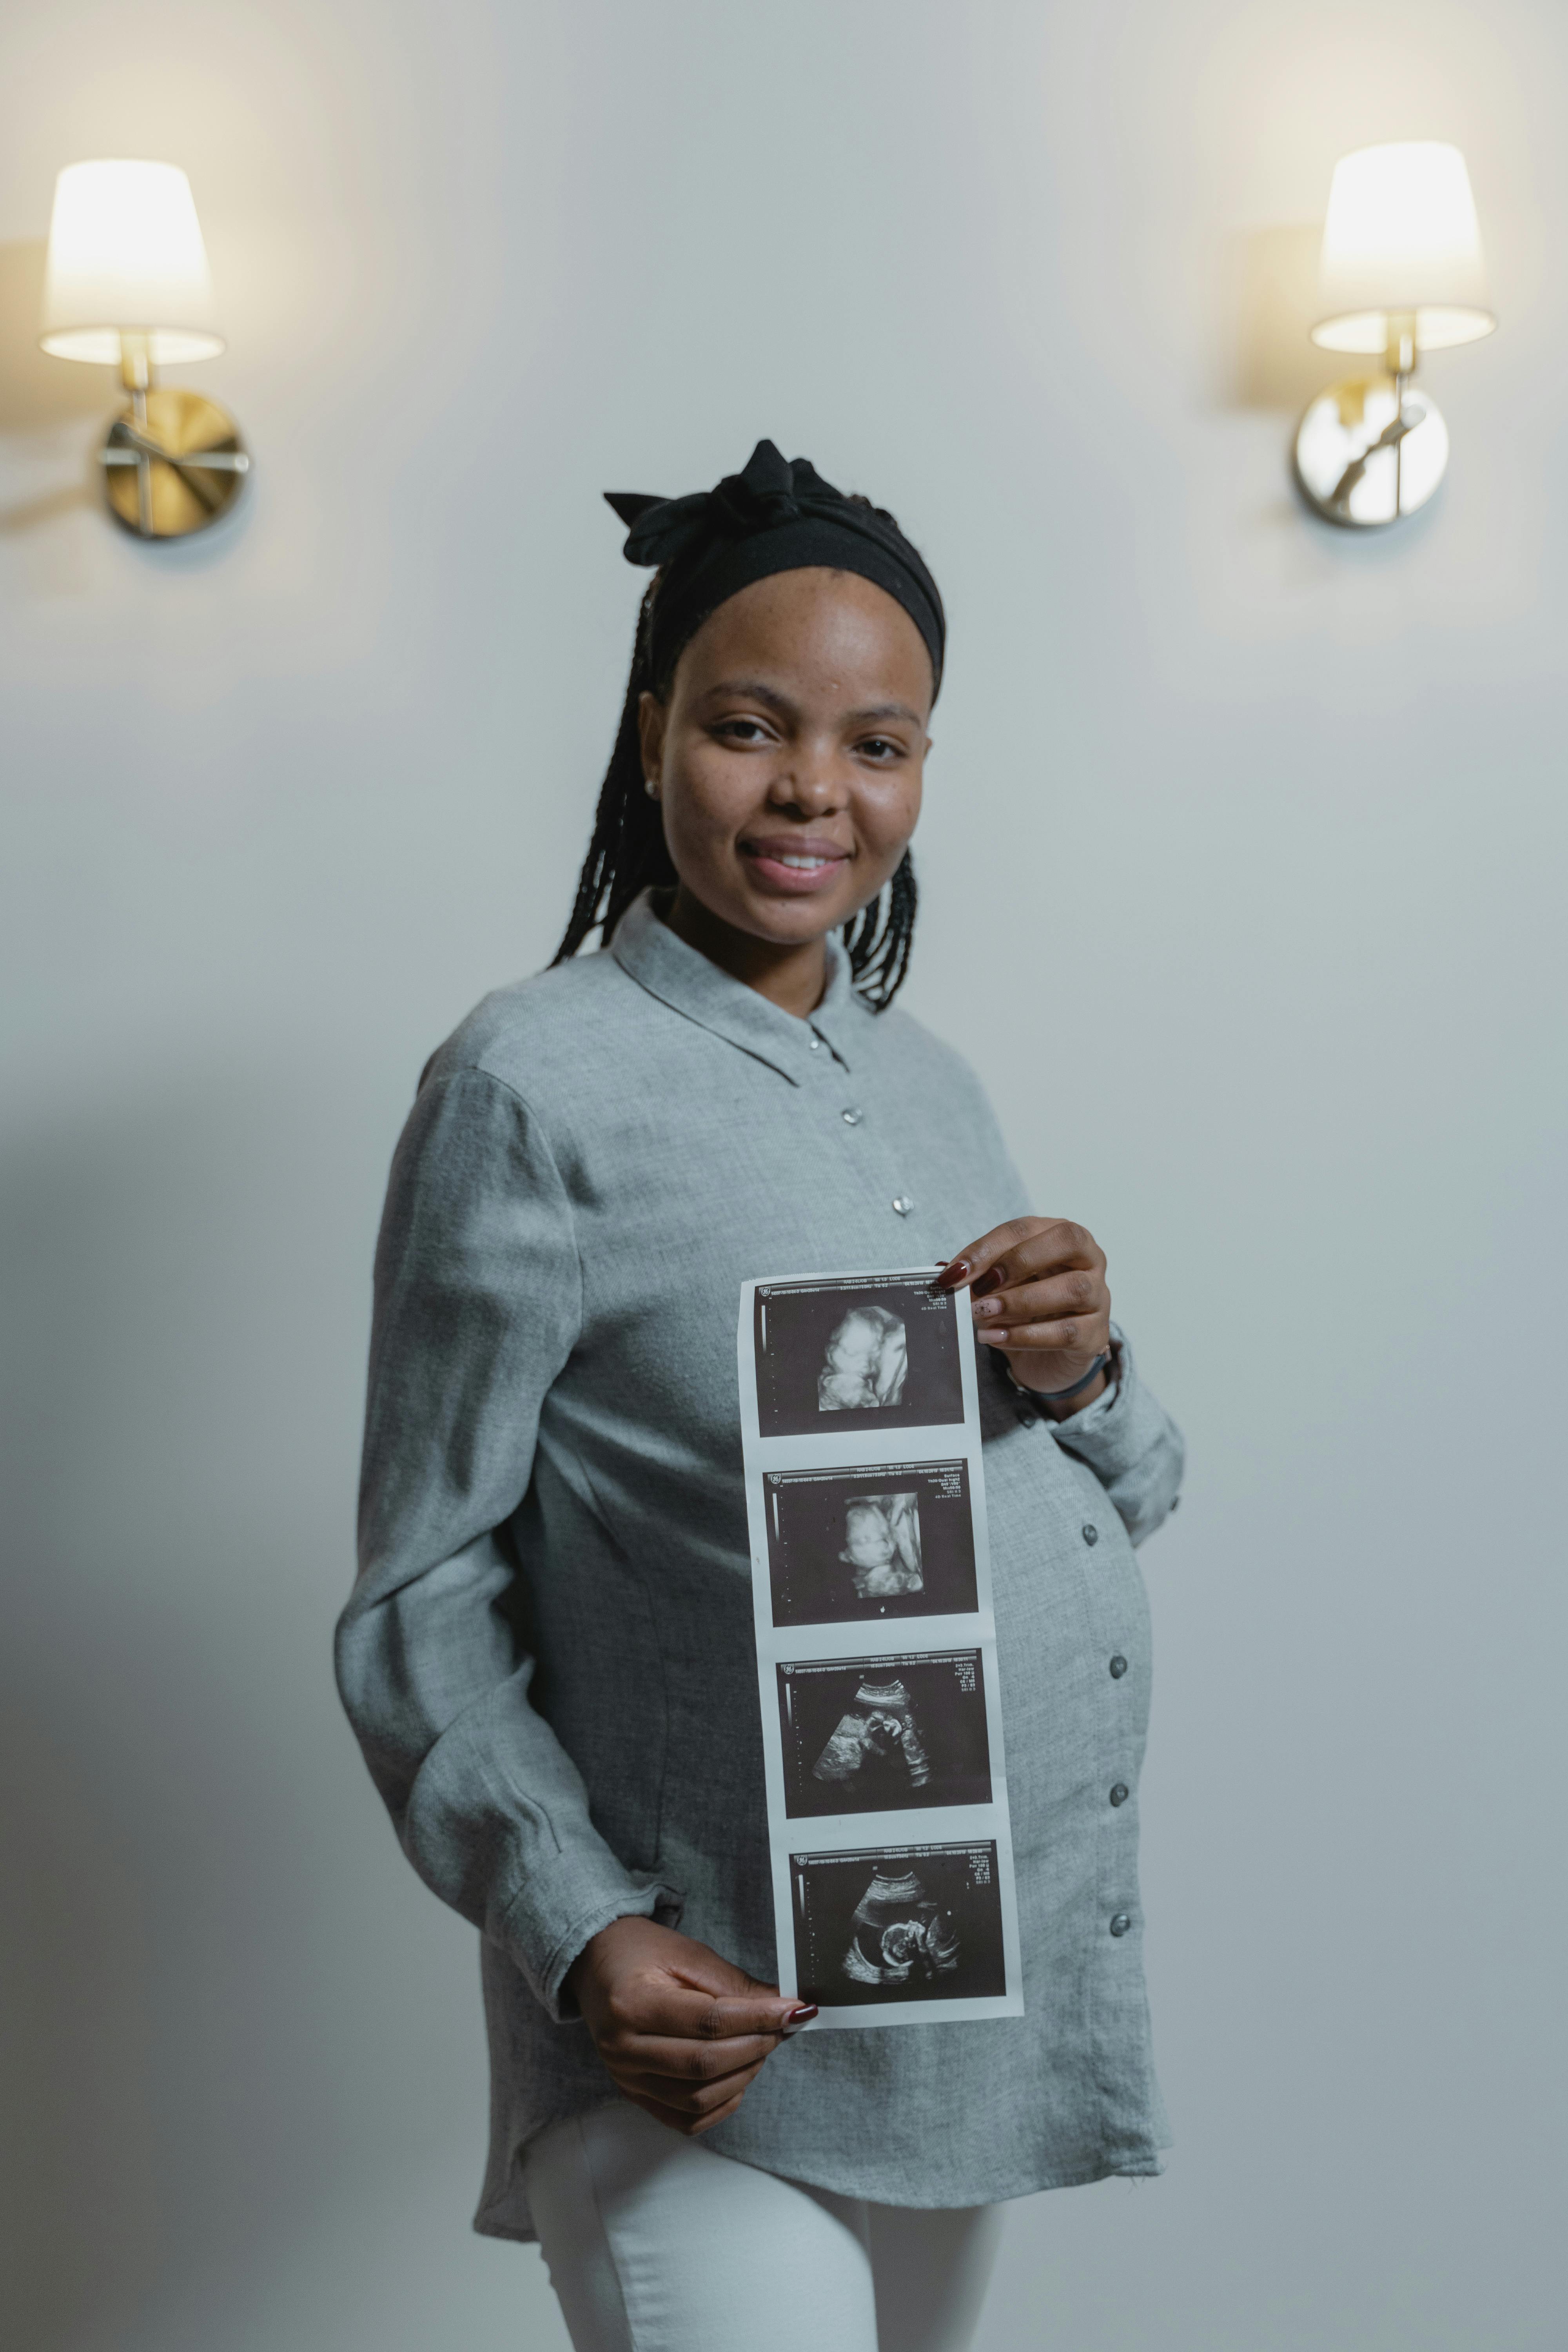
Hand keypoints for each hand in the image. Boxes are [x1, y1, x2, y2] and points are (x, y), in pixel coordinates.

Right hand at [564, 1915, 815, 2135]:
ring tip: (760, 2047)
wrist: (597, 1964)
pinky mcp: (633, 2094)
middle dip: (755, 2047)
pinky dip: (720, 2106)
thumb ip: (733, 1983)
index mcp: (632, 2004)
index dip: (757, 2019)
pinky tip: (737, 2079)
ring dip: (742, 2077)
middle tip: (781, 2028)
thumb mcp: (687, 1954)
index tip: (792, 2011)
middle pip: (704, 2064)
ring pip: (697, 2099)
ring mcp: (626, 2078)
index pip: (708, 2021)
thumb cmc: (641, 1953)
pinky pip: (684, 2119)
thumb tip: (782, 2006)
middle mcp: (623, 2048)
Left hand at [936, 1217, 1112, 1415]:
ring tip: (983, 1314)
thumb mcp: (998, 1289)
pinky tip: (995, 1338)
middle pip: (1067, 1241)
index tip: (954, 1272)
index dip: (987, 1247)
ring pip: (1072, 1288)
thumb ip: (976, 1277)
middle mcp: (1088, 1260)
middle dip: (1018, 1261)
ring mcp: (1099, 1296)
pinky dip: (1027, 1336)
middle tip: (980, 1286)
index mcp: (1061, 1237)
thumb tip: (943, 1271)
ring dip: (1021, 1300)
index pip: (1026, 1228)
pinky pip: (1067, 1331)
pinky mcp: (1096, 1334)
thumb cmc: (1025, 1312)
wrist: (1048, 1360)